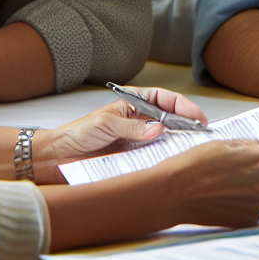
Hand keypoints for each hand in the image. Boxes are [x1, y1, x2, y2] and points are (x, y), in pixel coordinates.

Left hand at [33, 88, 208, 184]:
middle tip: (201, 132)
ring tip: (192, 146)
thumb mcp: (105, 125)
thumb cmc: (76, 134)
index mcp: (134, 104)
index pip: (165, 99)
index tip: (196, 116)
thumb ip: (131, 127)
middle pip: (170, 118)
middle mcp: (139, 121)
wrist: (57, 158)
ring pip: (166, 138)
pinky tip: (174, 160)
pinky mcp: (135, 158)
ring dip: (179, 141)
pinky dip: (167, 158)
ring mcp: (139, 140)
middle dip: (187, 123)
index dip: (183, 106)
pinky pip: (155, 156)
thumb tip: (158, 129)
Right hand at [161, 137, 258, 228]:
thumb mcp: (226, 144)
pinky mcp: (247, 221)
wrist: (173, 194)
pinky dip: (243, 200)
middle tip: (236, 164)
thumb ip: (255, 144)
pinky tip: (223, 195)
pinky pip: (252, 205)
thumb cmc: (195, 165)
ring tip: (224, 181)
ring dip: (251, 184)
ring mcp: (258, 206)